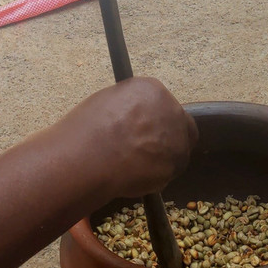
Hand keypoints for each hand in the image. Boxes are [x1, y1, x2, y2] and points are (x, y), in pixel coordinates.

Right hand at [65, 77, 197, 197]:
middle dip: (166, 139)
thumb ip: (128, 109)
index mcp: (151, 90)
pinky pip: (169, 172)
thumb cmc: (87, 131)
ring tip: (135, 168)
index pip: (164, 105)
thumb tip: (130, 120)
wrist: (87, 158)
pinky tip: (135, 178)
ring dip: (162, 159)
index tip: (145, 132)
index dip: (155, 121)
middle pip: (179, 126)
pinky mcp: (176, 163)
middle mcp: (170, 109)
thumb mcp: (106, 104)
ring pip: (177, 151)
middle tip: (147, 152)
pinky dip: (156, 177)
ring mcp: (177, 136)